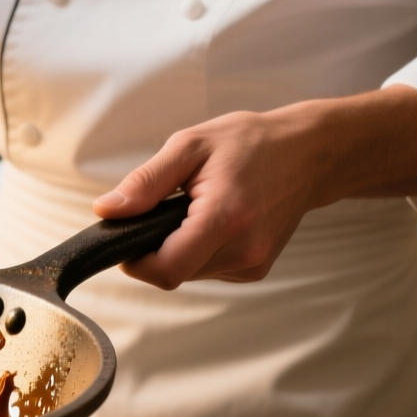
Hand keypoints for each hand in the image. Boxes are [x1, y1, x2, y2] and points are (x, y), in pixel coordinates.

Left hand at [92, 85, 416, 288]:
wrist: (309, 153)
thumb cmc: (251, 143)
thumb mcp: (189, 146)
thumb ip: (145, 182)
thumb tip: (107, 211)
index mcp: (225, 218)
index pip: (166, 269)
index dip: (136, 260)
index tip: (129, 236)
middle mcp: (244, 250)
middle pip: (174, 273)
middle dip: (156, 248)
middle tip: (167, 208)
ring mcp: (254, 264)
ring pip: (190, 273)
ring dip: (179, 248)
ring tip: (196, 208)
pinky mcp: (256, 269)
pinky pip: (209, 270)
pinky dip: (199, 250)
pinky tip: (214, 220)